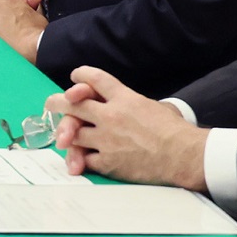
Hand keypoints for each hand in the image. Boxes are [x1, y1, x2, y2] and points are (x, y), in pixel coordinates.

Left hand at [47, 67, 208, 189]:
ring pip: (73, 133)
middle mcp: (110, 116)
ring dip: (65, 133)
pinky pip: (85, 158)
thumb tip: (127, 103)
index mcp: (124, 98)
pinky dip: (81, 159)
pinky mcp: (109, 162)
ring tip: (60, 135)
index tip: (75, 76)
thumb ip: (133, 102)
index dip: (81, 75)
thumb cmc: (176, 132)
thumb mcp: (155, 106)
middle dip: (58, 102)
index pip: (94, 78)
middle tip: (51, 103)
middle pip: (72, 104)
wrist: (185, 156)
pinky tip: (79, 159)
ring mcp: (107, 139)